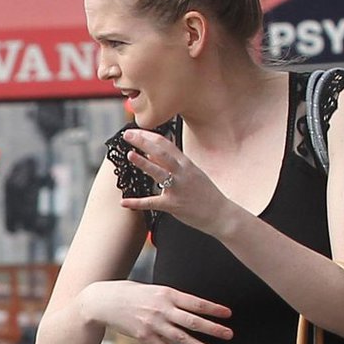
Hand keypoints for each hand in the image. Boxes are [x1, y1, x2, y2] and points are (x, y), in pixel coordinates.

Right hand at [83, 278, 232, 343]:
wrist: (101, 301)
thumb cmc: (129, 292)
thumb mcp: (152, 289)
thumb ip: (170, 298)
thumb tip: (190, 307)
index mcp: (166, 293)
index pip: (196, 302)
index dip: (214, 309)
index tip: (229, 314)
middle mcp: (161, 309)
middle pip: (193, 321)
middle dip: (213, 328)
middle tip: (230, 334)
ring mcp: (152, 324)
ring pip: (181, 337)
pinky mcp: (143, 336)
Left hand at [117, 127, 237, 238]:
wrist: (220, 213)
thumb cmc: (204, 193)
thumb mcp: (191, 173)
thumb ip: (172, 164)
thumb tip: (151, 155)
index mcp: (185, 163)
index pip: (165, 144)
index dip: (148, 136)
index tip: (134, 131)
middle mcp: (182, 172)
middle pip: (161, 152)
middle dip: (143, 142)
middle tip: (127, 134)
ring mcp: (177, 188)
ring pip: (158, 172)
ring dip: (143, 163)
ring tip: (129, 155)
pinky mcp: (173, 205)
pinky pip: (152, 203)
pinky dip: (137, 203)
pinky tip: (123, 202)